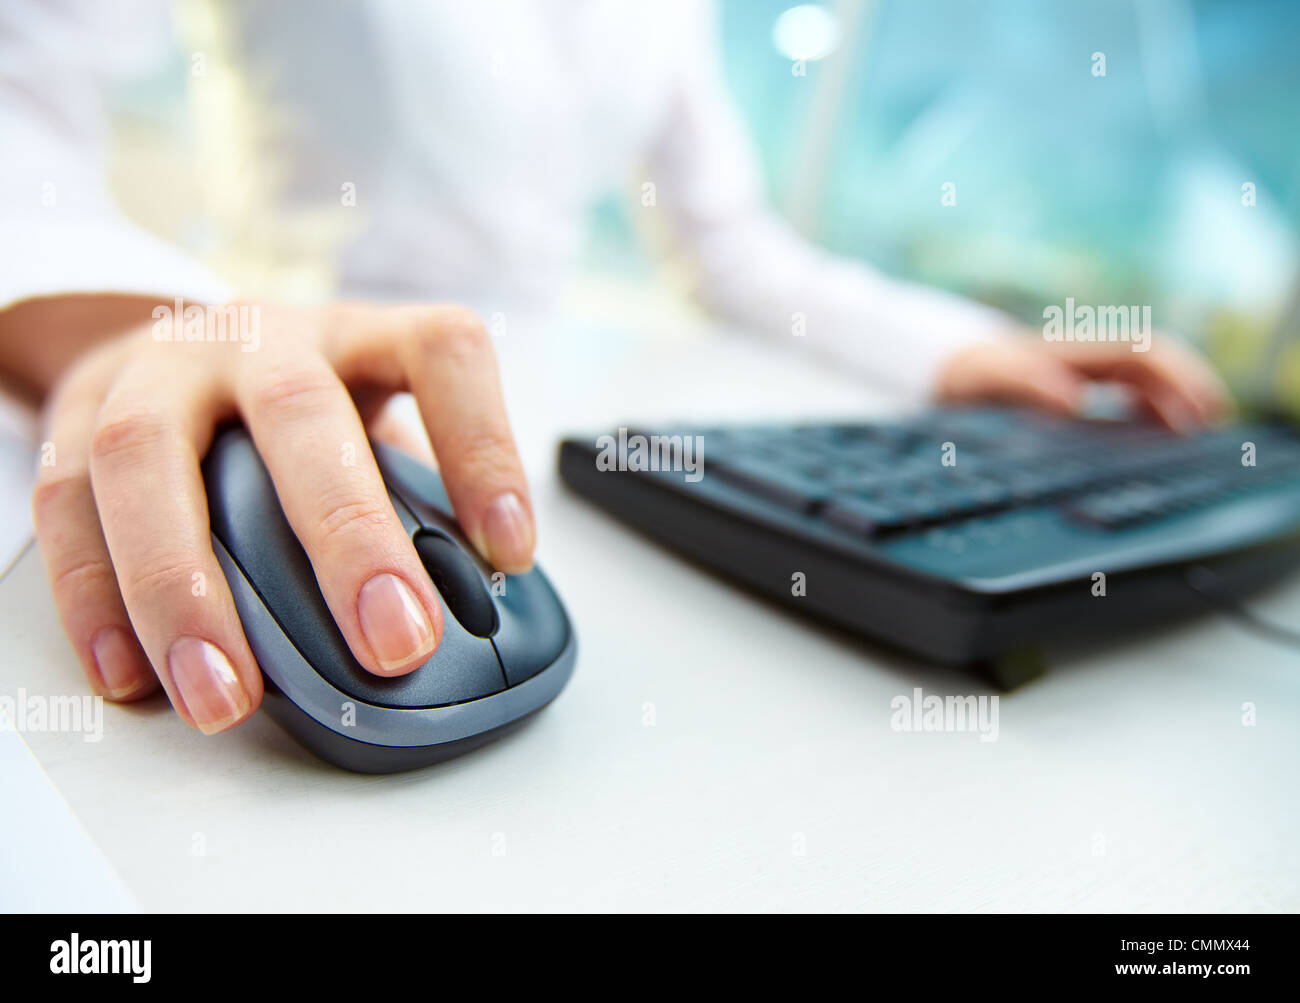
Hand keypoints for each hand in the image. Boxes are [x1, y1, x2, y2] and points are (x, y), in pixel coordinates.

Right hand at [30, 301, 534, 733]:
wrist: (177, 348)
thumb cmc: (303, 410)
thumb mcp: (374, 424)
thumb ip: (412, 497)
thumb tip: (468, 604)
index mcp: (361, 335)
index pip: (439, 352)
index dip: (484, 446)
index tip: (512, 552)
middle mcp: (262, 338)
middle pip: (299, 408)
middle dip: (348, 534)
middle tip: (394, 643)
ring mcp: (161, 368)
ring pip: (149, 456)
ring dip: (185, 588)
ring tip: (227, 696)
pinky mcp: (77, 413)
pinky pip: (66, 503)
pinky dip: (94, 597)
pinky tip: (132, 675)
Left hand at [934, 335, 1231, 429]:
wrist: (946, 371)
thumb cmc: (969, 376)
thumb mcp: (990, 380)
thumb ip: (1028, 386)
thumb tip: (1075, 402)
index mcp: (1074, 353)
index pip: (1143, 354)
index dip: (1178, 378)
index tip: (1199, 410)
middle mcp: (1086, 357)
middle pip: (1155, 362)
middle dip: (1189, 388)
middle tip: (1214, 425)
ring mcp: (1083, 370)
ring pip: (1145, 378)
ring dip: (1175, 399)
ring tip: (1198, 433)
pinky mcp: (1076, 387)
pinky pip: (1127, 392)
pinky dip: (1150, 409)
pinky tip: (1158, 434)